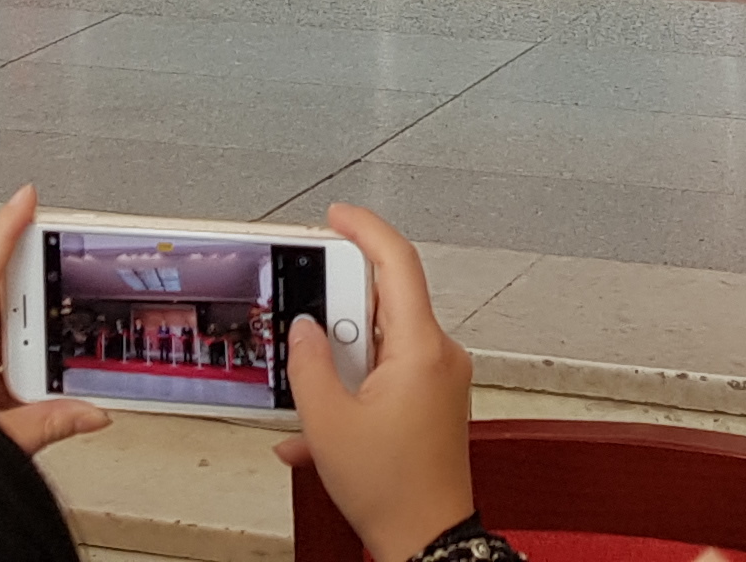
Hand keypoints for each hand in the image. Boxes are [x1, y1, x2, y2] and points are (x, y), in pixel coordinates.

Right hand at [278, 203, 473, 561]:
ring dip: (342, 360)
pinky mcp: (434, 399)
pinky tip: (323, 428)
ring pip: (381, 341)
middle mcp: (439, 354)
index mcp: (420, 347)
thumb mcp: (328, 424)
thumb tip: (305, 329)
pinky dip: (353, 389)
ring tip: (314, 396)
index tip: (337, 217)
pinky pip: (388, 373)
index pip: (398, 262)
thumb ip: (309, 365)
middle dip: (340, 314)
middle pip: (385, 302)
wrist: (427, 539)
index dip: (365, 229)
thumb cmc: (392, 490)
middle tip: (308, 327)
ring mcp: (440, 377)